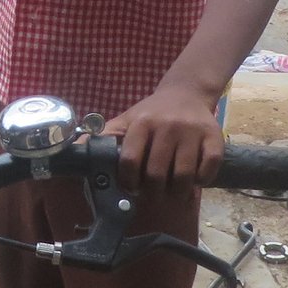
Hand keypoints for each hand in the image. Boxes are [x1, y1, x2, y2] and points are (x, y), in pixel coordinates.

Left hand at [105, 79, 224, 194]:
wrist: (187, 92)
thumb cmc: (152, 113)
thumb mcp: (127, 120)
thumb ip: (103, 136)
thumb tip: (74, 150)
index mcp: (142, 123)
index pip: (130, 162)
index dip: (129, 182)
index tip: (133, 187)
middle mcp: (167, 126)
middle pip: (156, 174)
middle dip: (153, 192)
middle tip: (154, 194)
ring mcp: (191, 131)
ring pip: (183, 175)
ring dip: (177, 192)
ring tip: (173, 192)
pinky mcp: (213, 136)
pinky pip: (209, 168)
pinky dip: (202, 180)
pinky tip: (195, 179)